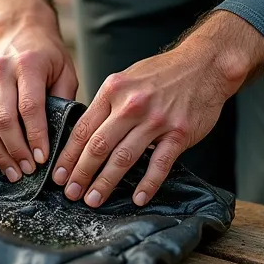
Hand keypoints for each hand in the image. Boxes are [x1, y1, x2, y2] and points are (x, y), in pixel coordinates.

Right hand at [0, 0, 77, 181]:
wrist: (20, 30)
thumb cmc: (48, 55)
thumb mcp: (65, 71)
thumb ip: (64, 101)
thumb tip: (64, 139)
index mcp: (28, 65)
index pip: (30, 107)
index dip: (36, 136)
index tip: (42, 159)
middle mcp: (1, 71)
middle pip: (3, 120)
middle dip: (15, 151)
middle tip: (26, 171)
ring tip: (11, 173)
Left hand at [52, 11, 263, 206]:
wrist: (205, 64)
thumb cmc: (163, 73)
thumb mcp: (127, 79)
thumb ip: (107, 104)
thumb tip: (86, 133)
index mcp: (113, 91)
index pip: (83, 129)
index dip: (68, 155)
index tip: (58, 174)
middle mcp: (131, 106)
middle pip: (98, 146)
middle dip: (81, 173)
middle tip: (71, 193)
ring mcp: (156, 120)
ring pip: (124, 158)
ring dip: (106, 182)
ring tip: (93, 199)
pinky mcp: (179, 133)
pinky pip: (159, 164)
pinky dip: (147, 184)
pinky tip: (137, 198)